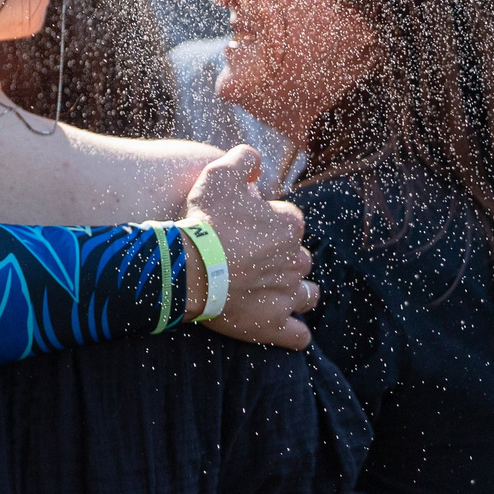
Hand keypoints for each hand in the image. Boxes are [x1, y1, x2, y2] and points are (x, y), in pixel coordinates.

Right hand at [183, 147, 316, 349]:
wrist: (187, 267)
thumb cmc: (203, 221)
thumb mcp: (218, 175)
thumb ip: (242, 159)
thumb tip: (253, 157)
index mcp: (288, 226)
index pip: (289, 220)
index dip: (267, 221)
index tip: (245, 226)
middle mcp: (295, 260)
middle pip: (298, 257)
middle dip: (282, 257)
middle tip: (251, 258)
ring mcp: (286, 295)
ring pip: (307, 294)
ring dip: (294, 291)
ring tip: (271, 290)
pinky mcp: (274, 325)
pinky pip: (298, 335)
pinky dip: (292, 331)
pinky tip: (281, 325)